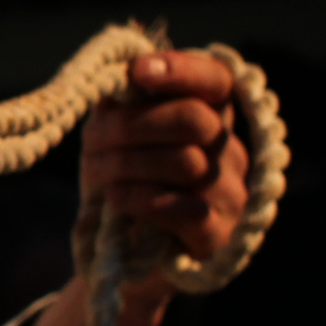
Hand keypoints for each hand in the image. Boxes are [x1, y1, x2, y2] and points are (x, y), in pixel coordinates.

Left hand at [16, 50, 250, 325]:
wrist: (122, 255)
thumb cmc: (122, 183)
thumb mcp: (113, 137)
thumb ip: (122, 107)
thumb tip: (122, 79)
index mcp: (210, 118)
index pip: (215, 80)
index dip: (181, 70)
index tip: (138, 72)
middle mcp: (231, 152)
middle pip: (195, 119)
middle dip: (134, 126)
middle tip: (93, 141)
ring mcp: (231, 194)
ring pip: (186, 161)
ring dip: (127, 163)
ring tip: (96, 172)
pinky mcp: (218, 235)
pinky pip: (185, 206)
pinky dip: (139, 197)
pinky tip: (115, 196)